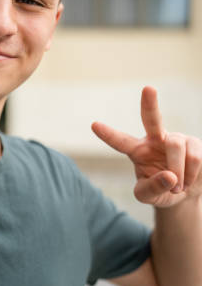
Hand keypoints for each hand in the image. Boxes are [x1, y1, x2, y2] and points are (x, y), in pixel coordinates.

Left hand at [91, 86, 201, 207]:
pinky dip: (191, 175)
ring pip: (176, 147)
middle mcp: (155, 139)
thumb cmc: (161, 191)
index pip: (120, 142)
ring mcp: (177, 139)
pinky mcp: (196, 143)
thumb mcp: (148, 196)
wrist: (185, 193)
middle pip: (152, 119)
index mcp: (137, 150)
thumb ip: (151, 189)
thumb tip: (170, 177)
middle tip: (148, 89)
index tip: (94, 125)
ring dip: (178, 173)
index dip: (108, 134)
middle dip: (150, 104)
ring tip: (178, 186)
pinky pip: (194, 157)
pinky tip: (189, 179)